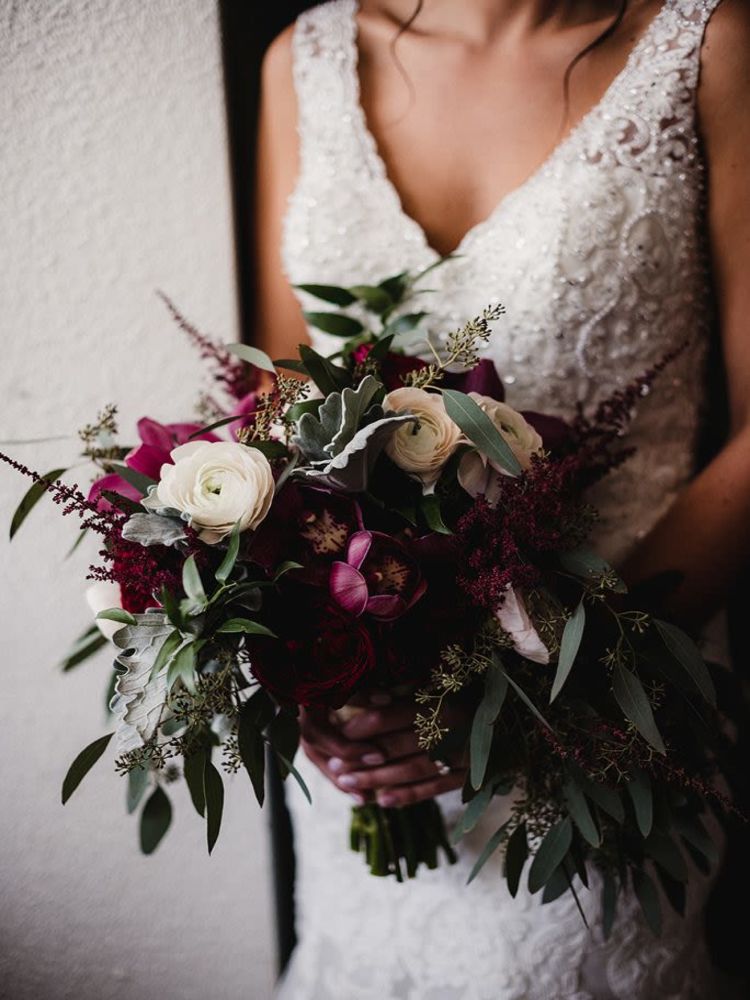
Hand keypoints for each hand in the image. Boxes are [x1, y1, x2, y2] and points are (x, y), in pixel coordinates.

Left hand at [300, 695, 467, 807]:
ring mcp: (463, 757)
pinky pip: (434, 789)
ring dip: (377, 779)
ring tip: (349, 784)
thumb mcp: (444, 683)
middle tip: (335, 766)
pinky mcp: (470, 778)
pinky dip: (407, 796)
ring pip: (411, 771)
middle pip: (398, 746)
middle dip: (362, 757)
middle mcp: (452, 729)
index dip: (363, 724)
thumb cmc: (473, 694)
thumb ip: (410, 689)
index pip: (394, 714)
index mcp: (443, 701)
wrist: (521, 721)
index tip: (339, 730)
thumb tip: (369, 694)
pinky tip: (381, 801)